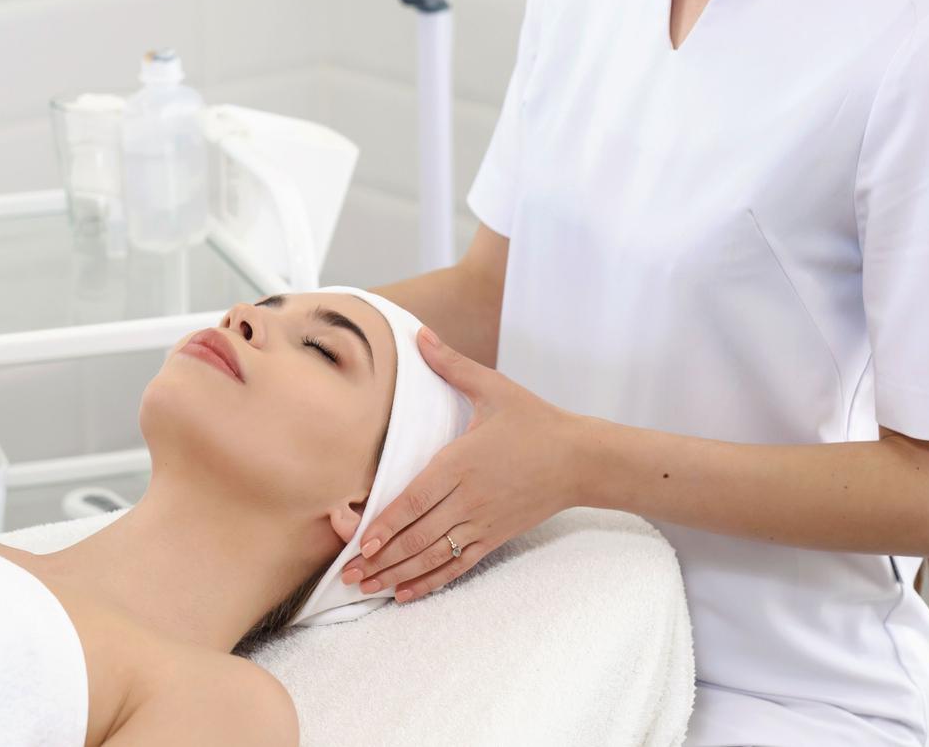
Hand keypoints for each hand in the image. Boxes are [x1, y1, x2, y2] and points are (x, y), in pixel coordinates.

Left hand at [341, 326, 585, 602]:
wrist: (581, 459)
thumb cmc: (535, 421)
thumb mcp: (494, 388)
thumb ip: (452, 365)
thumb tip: (420, 335)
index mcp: (462, 462)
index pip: (417, 499)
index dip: (387, 524)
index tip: (361, 543)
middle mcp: (469, 498)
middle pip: (418, 535)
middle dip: (380, 558)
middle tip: (347, 574)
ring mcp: (483, 522)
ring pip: (434, 555)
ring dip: (397, 574)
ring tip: (366, 587)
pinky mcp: (495, 537)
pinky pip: (458, 565)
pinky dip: (430, 582)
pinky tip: (405, 594)